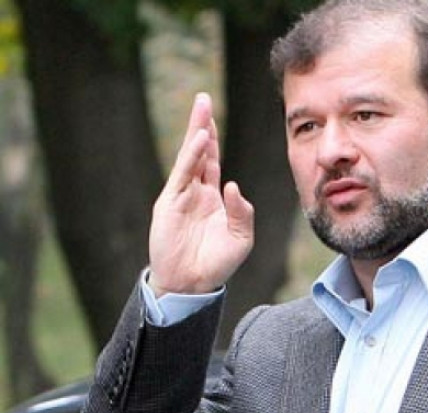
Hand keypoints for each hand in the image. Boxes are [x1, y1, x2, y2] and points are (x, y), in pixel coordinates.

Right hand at [148, 93, 253, 296]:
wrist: (193, 284)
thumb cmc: (217, 264)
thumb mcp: (240, 238)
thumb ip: (241, 212)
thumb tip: (232, 185)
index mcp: (212, 198)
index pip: (212, 161)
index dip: (212, 139)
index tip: (212, 117)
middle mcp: (195, 192)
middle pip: (198, 151)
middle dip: (201, 125)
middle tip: (203, 98)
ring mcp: (181, 196)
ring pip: (189, 158)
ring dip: (195, 133)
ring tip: (201, 108)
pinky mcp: (171, 205)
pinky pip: (183, 175)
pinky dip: (191, 157)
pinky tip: (199, 139)